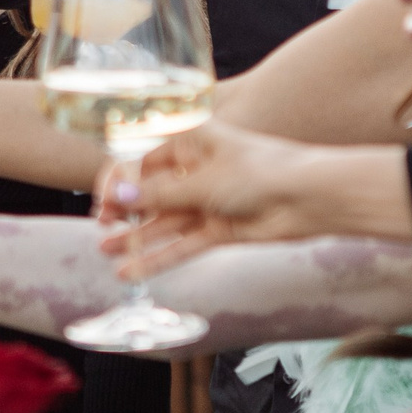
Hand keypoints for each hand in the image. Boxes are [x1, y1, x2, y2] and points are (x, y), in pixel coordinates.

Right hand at [97, 120, 404, 278]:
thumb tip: (118, 194)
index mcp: (190, 141)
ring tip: (105, 252)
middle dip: (125, 209)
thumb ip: (159, 193)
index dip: (119, 180)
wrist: (309, 197)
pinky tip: (132, 271)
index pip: (142, 159)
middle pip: (150, 192)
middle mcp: (196, 170)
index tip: (104, 201)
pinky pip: (181, 244)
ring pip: (163, 221)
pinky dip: (158, 258)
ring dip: (136, 237)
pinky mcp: (219, 230)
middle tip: (103, 226)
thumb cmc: (261, 171)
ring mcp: (207, 202)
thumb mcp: (202, 180)